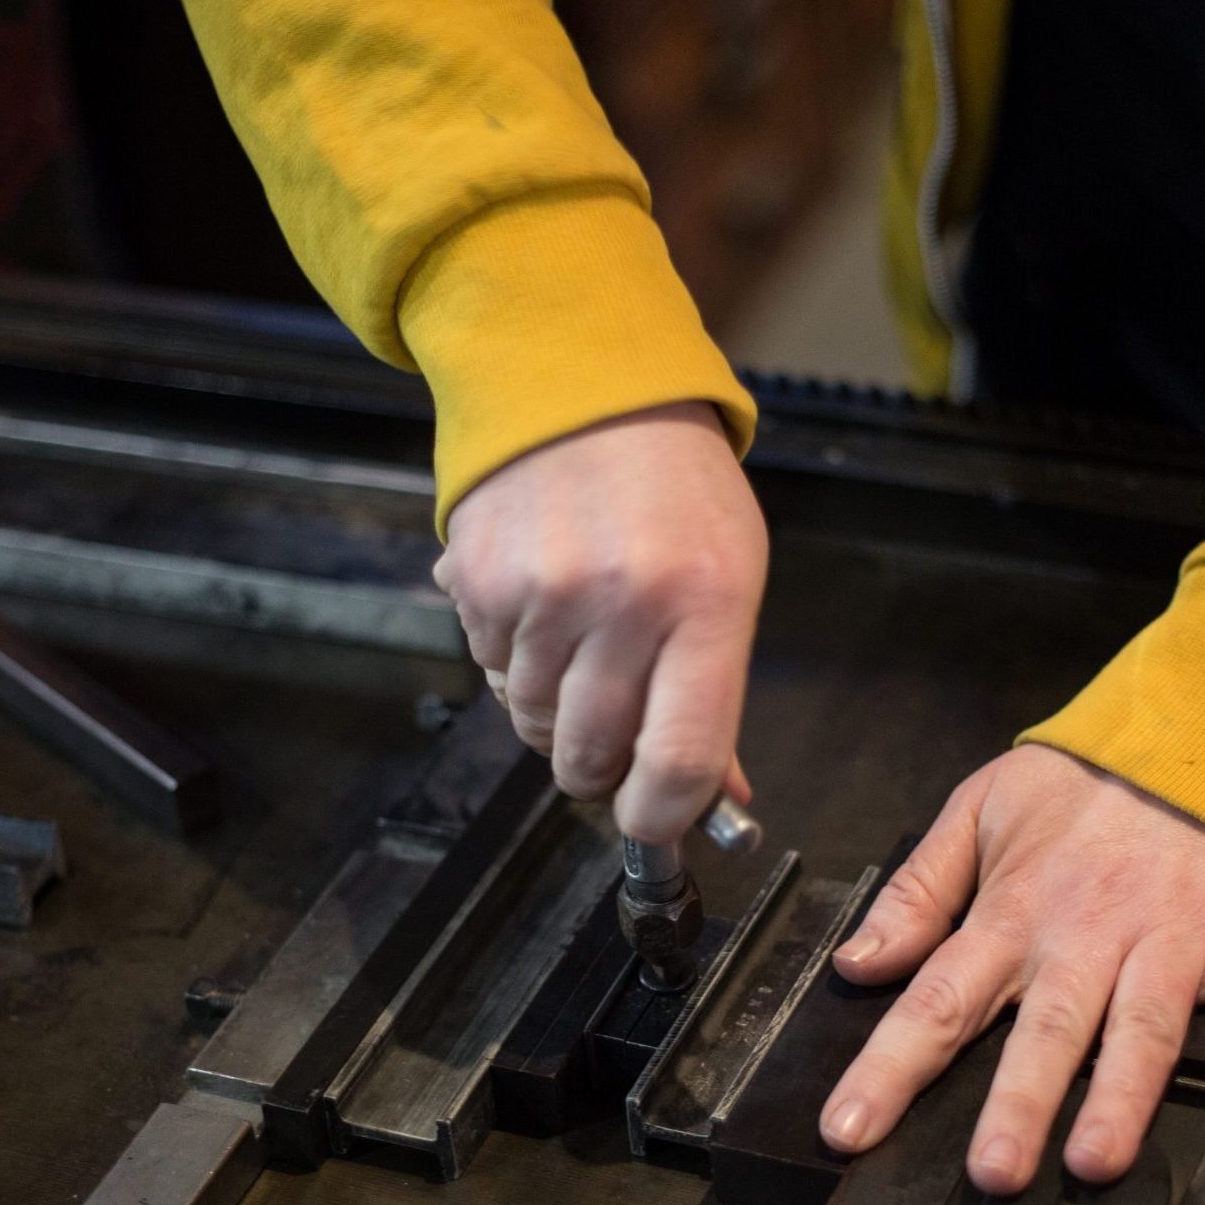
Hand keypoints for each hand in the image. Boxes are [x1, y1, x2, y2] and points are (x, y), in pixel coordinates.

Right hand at [437, 402, 767, 840]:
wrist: (578, 380)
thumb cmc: (674, 489)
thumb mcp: (728, 578)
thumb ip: (716, 693)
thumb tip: (719, 799)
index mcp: (705, 605)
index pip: (679, 761)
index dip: (659, 817)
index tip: (652, 824)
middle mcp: (621, 602)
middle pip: (590, 757)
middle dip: (598, 769)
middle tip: (611, 735)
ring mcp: (541, 593)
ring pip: (533, 723)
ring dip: (553, 712)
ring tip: (578, 643)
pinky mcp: (477, 582)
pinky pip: (490, 672)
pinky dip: (513, 663)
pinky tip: (540, 606)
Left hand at [819, 746, 1204, 1193]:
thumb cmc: (1086, 781)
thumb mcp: (979, 811)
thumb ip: (917, 893)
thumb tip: (857, 963)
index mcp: (1015, 911)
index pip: (938, 999)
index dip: (890, 1068)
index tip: (848, 1128)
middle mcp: (1088, 933)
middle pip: (1045, 1028)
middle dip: (1018, 1102)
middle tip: (992, 1173)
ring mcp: (1171, 938)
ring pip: (1142, 1027)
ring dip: (1121, 1096)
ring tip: (1095, 1161)